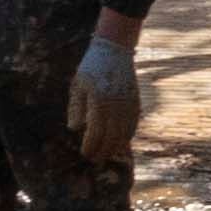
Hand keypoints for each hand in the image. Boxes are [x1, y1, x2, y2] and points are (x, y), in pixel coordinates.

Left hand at [66, 32, 142, 164]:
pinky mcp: (136, 101)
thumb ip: (76, 108)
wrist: (115, 49)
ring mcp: (128, 104)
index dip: (90, 146)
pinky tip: (120, 143)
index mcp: (99, 101)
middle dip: (102, 151)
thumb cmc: (91, 67)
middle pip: (111, 137)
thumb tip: (74, 129)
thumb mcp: (78, 85)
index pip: (96, 132)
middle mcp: (116, 105)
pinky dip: (127, 136)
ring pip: (124, 133)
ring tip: (106, 155)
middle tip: (94, 160)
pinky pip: (133, 124)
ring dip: (115, 147)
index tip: (84, 154)